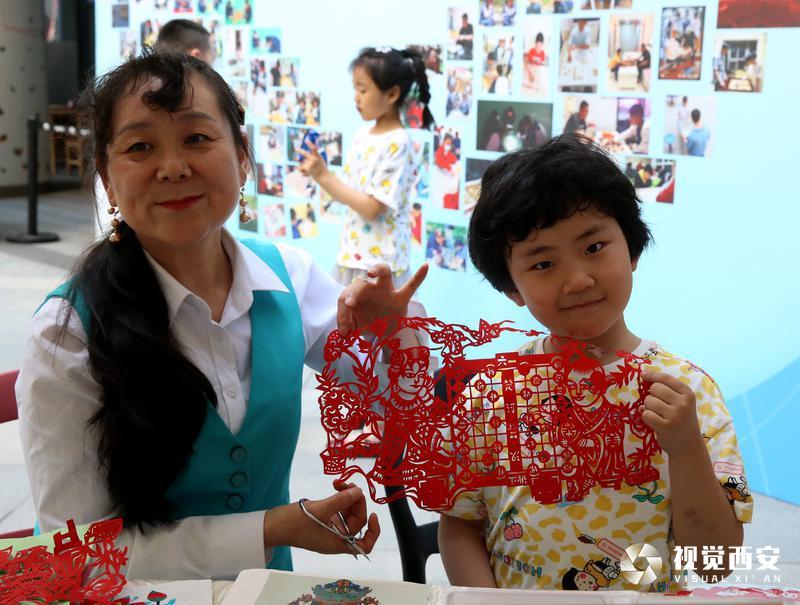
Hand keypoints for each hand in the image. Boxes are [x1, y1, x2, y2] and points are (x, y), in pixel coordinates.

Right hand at [263, 481, 379, 554]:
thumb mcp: (320, 510)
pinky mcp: (324, 518)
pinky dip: (339, 496)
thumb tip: (358, 491)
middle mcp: (337, 536)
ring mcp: (330, 527)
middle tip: (349, 486)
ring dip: (347, 495)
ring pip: (348, 511)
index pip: (364, 544)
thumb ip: (341, 501)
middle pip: (357, 520)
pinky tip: (335, 486)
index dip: (374, 532)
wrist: (273, 525)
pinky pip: (338, 507)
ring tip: (340, 483)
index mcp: (338, 543)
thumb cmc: (294, 524)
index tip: (373, 515)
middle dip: (356, 501)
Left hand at [297, 141, 326, 180]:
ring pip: (301, 161)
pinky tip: (298, 168)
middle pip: (305, 154)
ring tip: (299, 160)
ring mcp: (310, 165)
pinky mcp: (307, 170)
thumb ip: (315, 153)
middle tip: (296, 148)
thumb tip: (310, 144)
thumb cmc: (321, 167)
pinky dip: (298, 167)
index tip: (306, 140)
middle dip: (299, 150)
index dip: (310, 144)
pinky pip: (300, 167)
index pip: (314, 148)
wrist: (323, 176)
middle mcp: (314, 160)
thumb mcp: (320, 158)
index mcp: (318, 156)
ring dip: (300, 161)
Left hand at [337, 263, 428, 336]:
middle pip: (361, 282)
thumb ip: (347, 328)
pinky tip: (426, 265)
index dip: (343, 312)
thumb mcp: (354, 328)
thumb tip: (343, 334)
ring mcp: (387, 291)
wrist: (382, 333)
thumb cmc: (366, 324)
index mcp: (356, 295)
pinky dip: (419, 276)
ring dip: (377, 269)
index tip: (343, 330)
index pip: (346, 296)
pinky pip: (412, 285)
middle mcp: (371, 289)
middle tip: (349, 304)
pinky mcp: (401, 298)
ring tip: (370, 273)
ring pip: (384, 272)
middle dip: (354, 292)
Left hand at [639, 370, 702, 457]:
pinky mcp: (665, 426)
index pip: (666, 378)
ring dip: (649, 408)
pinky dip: (646, 418)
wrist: (688, 447)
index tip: (643, 374)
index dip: (652, 375)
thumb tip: (644, 375)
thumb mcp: (682, 403)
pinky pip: (646, 414)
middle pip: (655, 388)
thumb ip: (668, 390)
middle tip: (659, 407)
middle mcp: (683, 403)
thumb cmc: (682, 422)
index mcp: (688, 394)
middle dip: (652, 396)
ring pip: (648, 401)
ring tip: (659, 416)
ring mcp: (675, 415)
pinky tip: (655, 423)